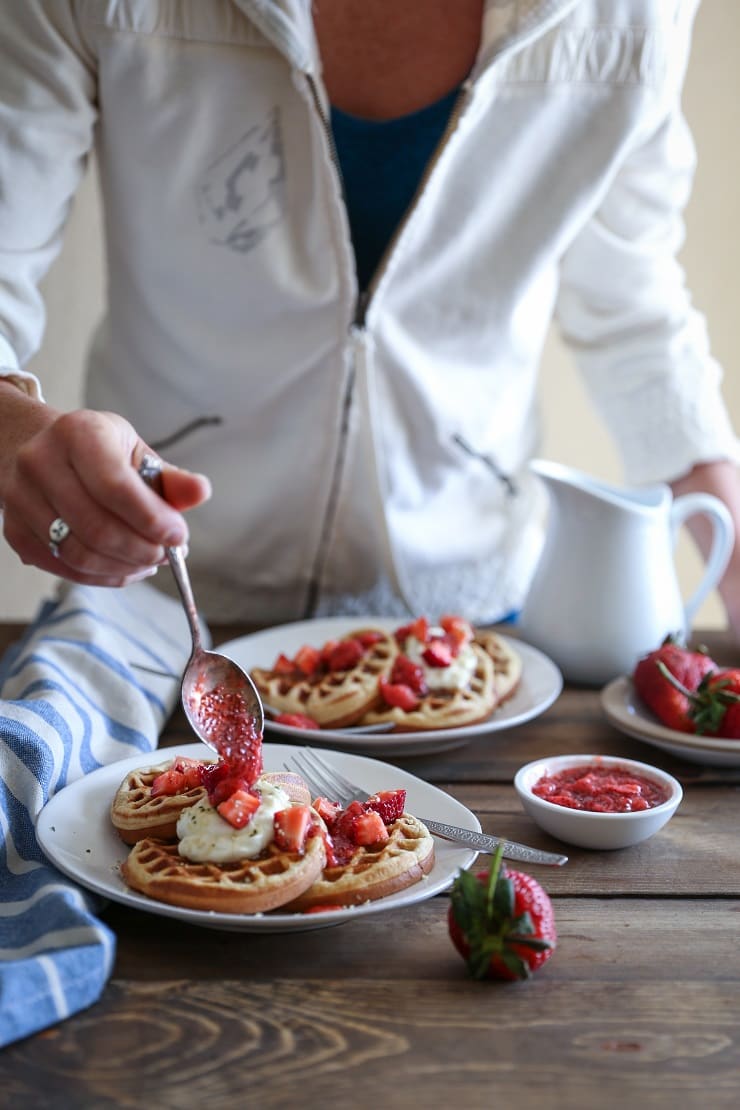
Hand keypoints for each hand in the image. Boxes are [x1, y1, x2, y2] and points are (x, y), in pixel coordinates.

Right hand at [1, 403, 210, 586]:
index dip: (152, 519)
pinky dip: (103, 576)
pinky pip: (65, 569)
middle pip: (97, 527)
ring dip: (124, 567)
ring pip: (79, 554)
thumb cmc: (95, 451)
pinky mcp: (14, 532)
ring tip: (148, 560)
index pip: (116, 486)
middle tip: (165, 553)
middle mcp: (40, 462)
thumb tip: (200, 492)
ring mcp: (20, 499)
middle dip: (141, 550)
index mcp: (78, 433)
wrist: (36, 447)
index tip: (178, 536)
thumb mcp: (134, 452)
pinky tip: (125, 566)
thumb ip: (169, 478)